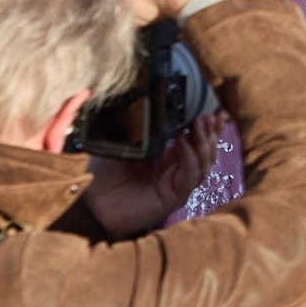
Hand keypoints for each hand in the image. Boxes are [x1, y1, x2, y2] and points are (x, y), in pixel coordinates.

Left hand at [83, 113, 222, 237]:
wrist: (93, 202)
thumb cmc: (107, 174)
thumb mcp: (127, 144)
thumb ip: (143, 128)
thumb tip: (154, 105)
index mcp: (170, 157)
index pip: (198, 140)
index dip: (208, 126)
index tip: (212, 108)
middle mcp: (178, 170)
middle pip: (207, 151)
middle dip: (211, 132)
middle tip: (209, 115)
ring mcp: (178, 184)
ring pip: (204, 163)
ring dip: (204, 142)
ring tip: (198, 123)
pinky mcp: (175, 197)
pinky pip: (190, 176)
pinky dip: (190, 157)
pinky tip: (182, 141)